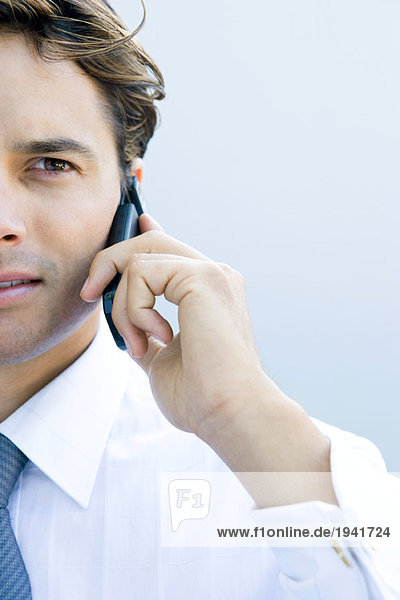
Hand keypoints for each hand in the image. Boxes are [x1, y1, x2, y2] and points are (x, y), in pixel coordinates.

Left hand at [79, 213, 266, 438]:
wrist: (229, 413)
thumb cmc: (201, 395)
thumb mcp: (162, 358)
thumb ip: (146, 332)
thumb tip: (124, 321)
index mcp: (210, 292)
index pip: (170, 248)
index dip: (144, 232)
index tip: (128, 231)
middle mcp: (214, 275)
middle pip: (151, 241)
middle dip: (111, 263)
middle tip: (90, 296)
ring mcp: (211, 273)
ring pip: (140, 257)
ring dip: (123, 304)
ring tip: (140, 343)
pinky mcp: (203, 278)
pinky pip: (142, 272)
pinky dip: (133, 307)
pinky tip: (155, 336)